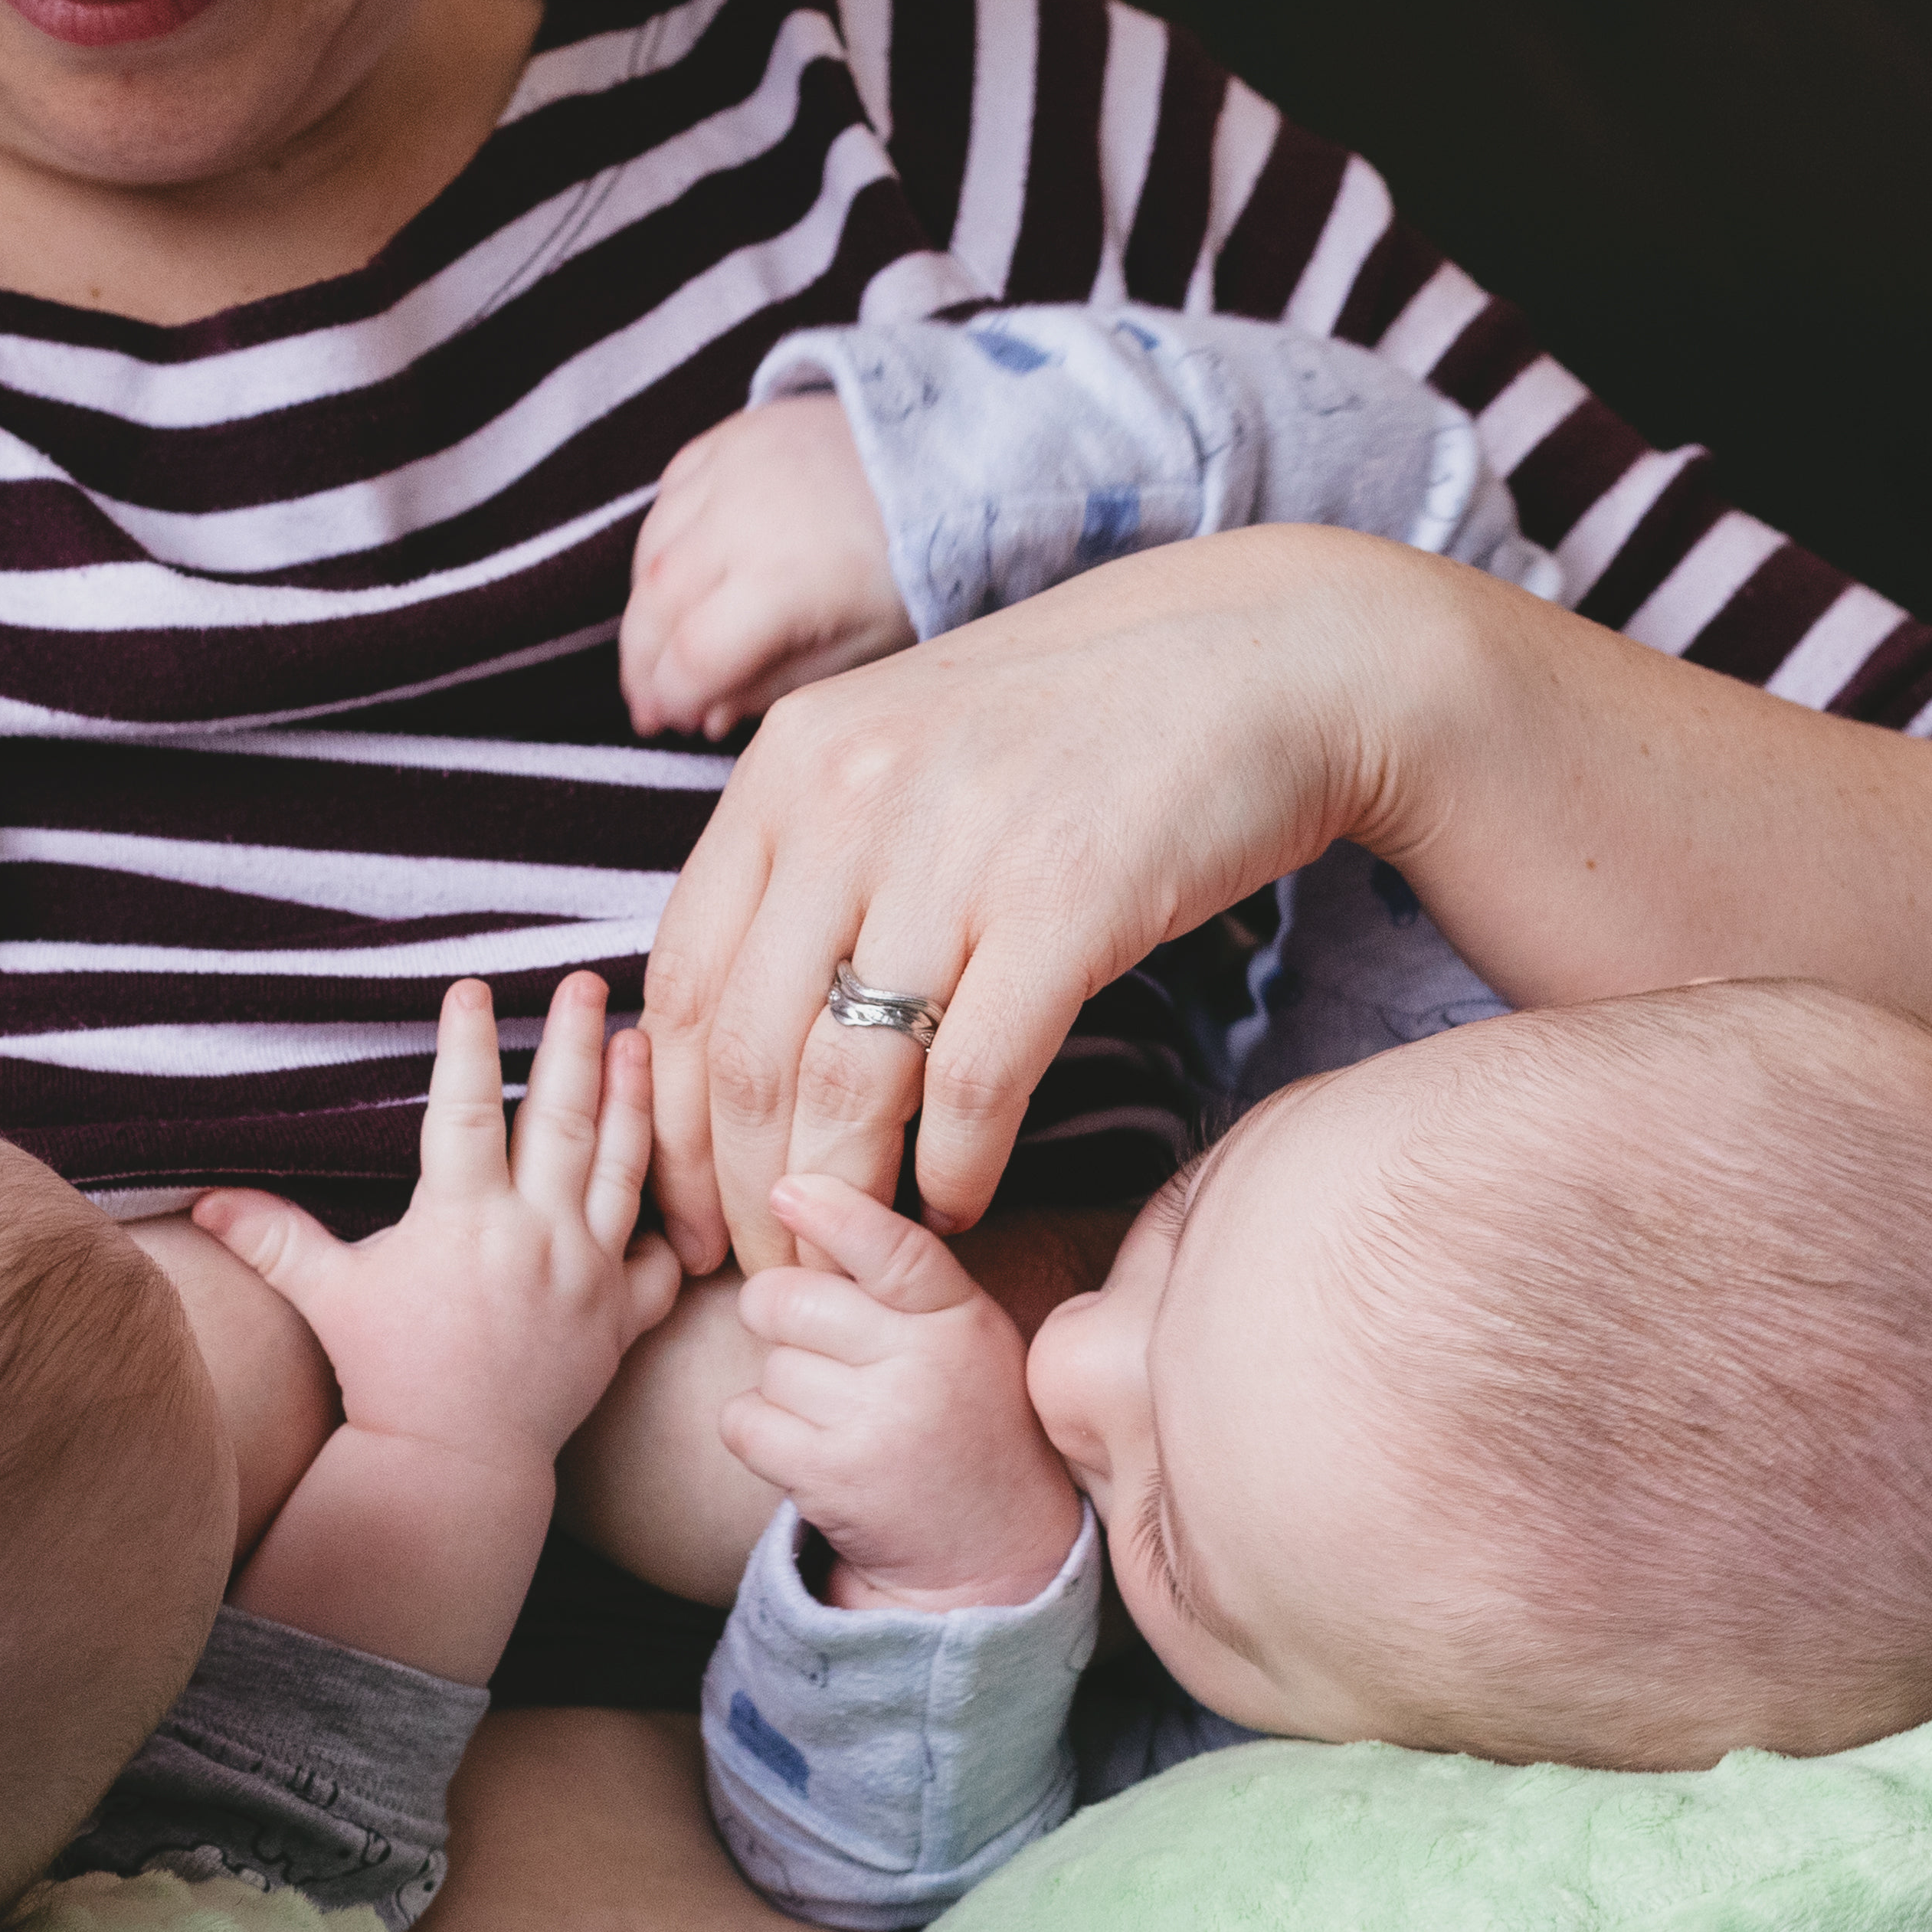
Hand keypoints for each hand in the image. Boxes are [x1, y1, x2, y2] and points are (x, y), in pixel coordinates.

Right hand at [191, 973, 682, 1479]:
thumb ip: (275, 1240)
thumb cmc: (386, 1376)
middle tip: (586, 980)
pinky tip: (677, 1174)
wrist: (455, 1464)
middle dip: (575, 1040)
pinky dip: (672, 1217)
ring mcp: (588, 1273)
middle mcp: (535, 1235)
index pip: (466, 1108)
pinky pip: (661, 1257)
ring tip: (639, 1039)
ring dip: (634, 1099)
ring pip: (624, 1168)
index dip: (467, 1044)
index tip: (472, 987)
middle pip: (563, 1117)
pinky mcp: (622, 1316)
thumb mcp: (329, 1298)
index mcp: (461, 1219)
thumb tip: (204, 1198)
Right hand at [621, 393, 914, 738]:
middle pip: (656, 605)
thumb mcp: (867, 647)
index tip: (668, 723)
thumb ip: (782, 684)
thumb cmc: (913, 568)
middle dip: (639, 665)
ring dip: (643, 611)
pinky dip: (660, 548)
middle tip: (648, 704)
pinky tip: (674, 584)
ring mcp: (730, 471)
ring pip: (651, 553)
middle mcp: (744, 521)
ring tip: (656, 651)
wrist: (950, 460)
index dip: (670, 698)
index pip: (694, 655)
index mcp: (786, 581)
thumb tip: (707, 716)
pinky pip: (667, 499)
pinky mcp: (729, 437)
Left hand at [641, 522, 1433, 1280]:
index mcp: (790, 765)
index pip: (684, 982)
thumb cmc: (1078, 729)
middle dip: (750, 1189)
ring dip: (846, 1196)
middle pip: (751, 1050)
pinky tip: (958, 1203)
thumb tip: (737, 1014)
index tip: (697, 1206)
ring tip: (859, 1251)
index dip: (673, 1121)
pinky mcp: (1065, 902)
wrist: (1258, 662)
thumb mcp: (903, 753)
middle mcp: (849, 800)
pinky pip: (975, 1080)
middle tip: (774, 1269)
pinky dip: (955, 1168)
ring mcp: (955, 851)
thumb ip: (812, 857)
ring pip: (849, 1080)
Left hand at [719, 1174, 1085, 1612]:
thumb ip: (901, 1283)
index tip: (787, 1188)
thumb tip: (799, 1206)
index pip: (892, 1250)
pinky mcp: (834, 1478)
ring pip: (769, 1364)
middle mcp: (925, 1364)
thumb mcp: (966, 1338)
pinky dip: (758, 1432)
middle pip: (789, 1298)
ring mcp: (879, 1423)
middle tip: (811, 1343)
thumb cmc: (965, 1422)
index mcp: (961, 1317)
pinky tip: (807, 1448)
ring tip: (837, 1415)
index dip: (834, 1212)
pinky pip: (744, 1421)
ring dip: (783, 1386)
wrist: (996, 1550)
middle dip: (777, 1312)